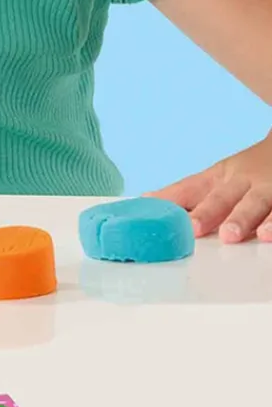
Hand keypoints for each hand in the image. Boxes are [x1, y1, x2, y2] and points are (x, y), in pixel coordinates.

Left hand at [146, 130, 271, 243]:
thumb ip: (190, 194)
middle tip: (192, 228)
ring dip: (241, 218)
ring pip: (255, 203)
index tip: (149, 207)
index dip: (171, 198)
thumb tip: (147, 202)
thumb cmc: (250, 170)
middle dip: (207, 212)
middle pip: (222, 196)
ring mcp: (267, 189)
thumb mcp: (221, 176)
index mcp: (219, 177)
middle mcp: (241, 181)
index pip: (190, 188)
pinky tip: (267, 236)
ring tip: (229, 235)